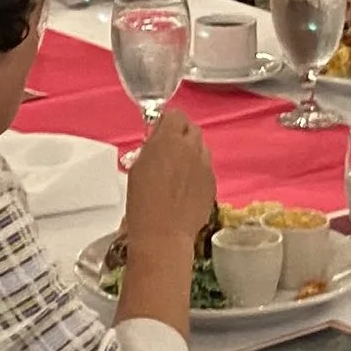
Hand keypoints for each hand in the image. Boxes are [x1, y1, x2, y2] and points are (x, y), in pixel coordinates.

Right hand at [122, 103, 215, 246]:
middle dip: (181, 134)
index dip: (167, 122)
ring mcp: (205, 165)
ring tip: (179, 169)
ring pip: (201, 147)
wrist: (163, 235)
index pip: (175, 115)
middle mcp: (191, 148)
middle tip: (169, 149)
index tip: (159, 132)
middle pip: (191, 128)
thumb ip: (151, 148)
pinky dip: (198, 170)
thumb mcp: (138, 168)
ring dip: (191, 151)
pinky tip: (187, 187)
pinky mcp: (212, 182)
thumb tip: (158, 141)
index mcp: (169, 140)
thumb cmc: (142, 203)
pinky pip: (206, 168)